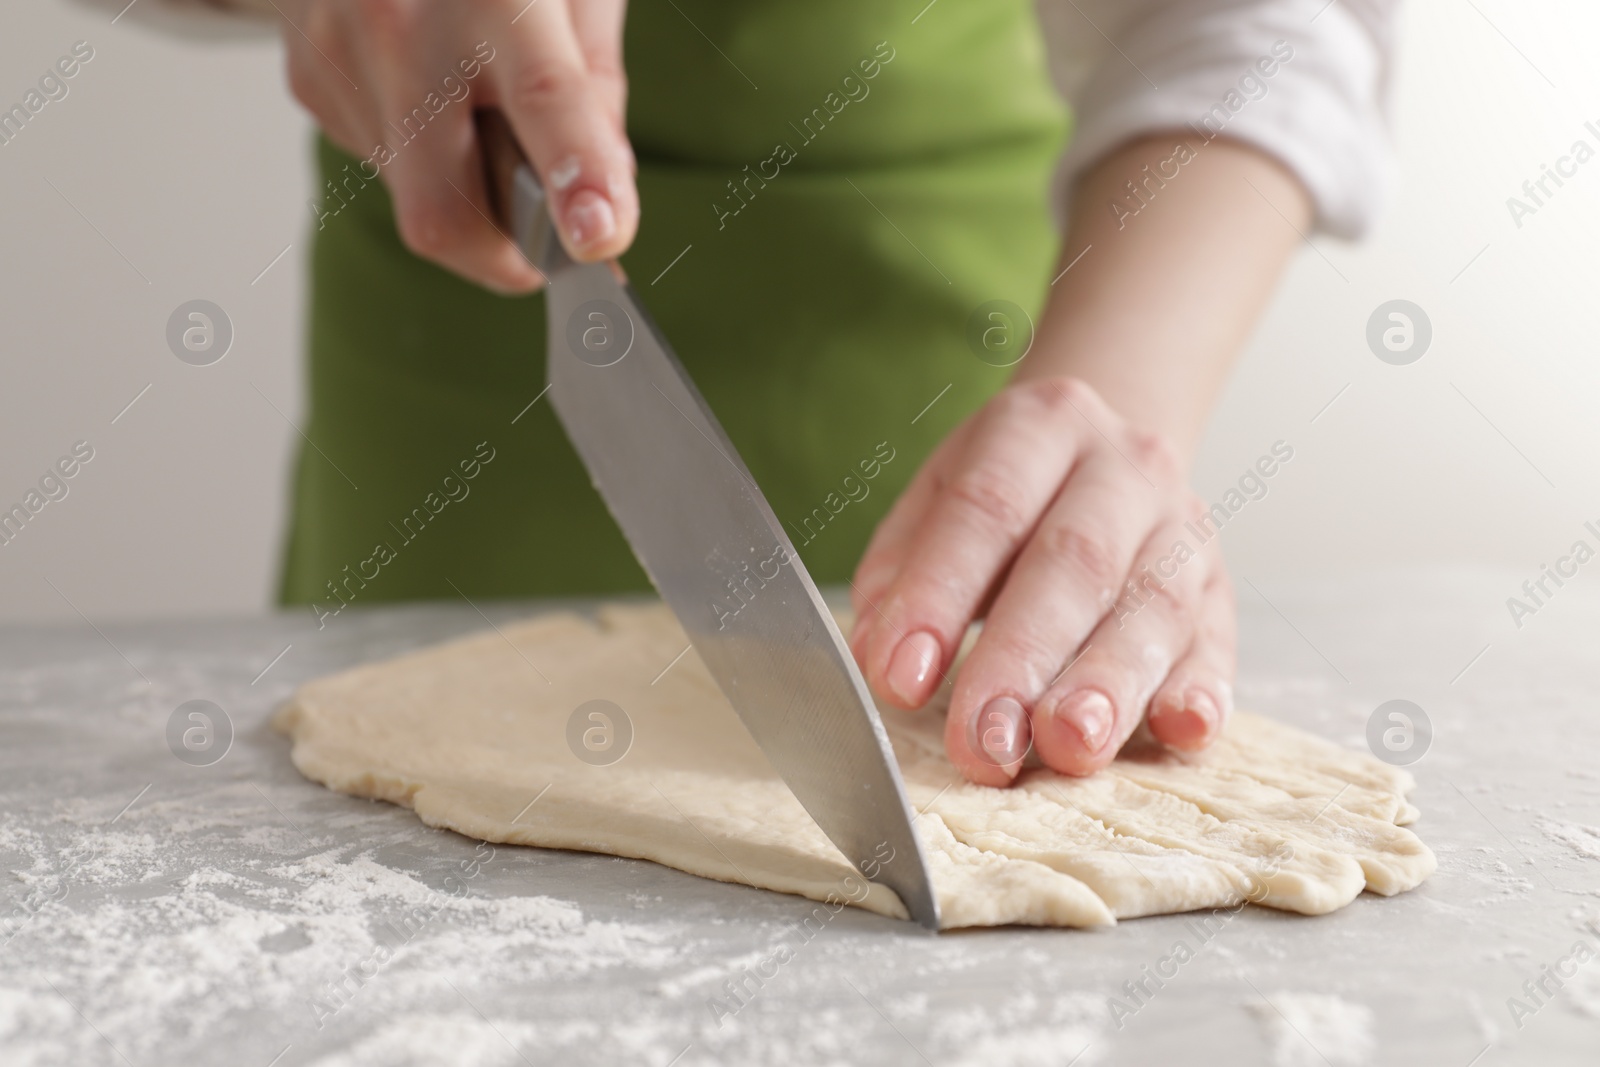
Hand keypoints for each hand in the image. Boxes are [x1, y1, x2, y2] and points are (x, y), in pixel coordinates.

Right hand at [277, 0, 635, 291]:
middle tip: (546, 245)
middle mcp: (404, 28)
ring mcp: (341, 57)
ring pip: (414, 198)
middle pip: (443, 210)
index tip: (599, 237)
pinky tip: (429, 90)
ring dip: (464, 189)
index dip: (577, 174)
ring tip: (475, 108)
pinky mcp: (309, 83)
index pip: (545, 97)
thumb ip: (597, 83)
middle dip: (501, 256)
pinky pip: (384, 163)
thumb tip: (604, 196)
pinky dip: (424, 156)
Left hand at [850, 376, 1235, 785]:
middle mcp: (1124, 467)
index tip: (901, 678)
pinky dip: (1200, 692)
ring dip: (1108, 687)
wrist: (1110, 458)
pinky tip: (1180, 731)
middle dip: (1022, 659)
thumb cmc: (1006, 498)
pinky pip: (1218, 645)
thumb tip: (878, 660)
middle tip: (984, 739)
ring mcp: (1184, 529)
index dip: (938, 595)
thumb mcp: (936, 503)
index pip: (984, 509)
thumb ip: (898, 576)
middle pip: (1073, 562)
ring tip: (1068, 747)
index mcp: (1039, 426)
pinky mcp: (1221, 595)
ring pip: (1152, 609)